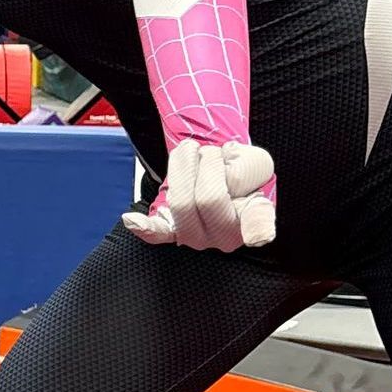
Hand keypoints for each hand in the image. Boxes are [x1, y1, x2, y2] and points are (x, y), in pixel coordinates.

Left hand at [121, 138, 275, 251]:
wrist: (211, 170)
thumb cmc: (235, 166)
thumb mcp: (255, 159)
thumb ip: (248, 168)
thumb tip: (227, 181)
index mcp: (256, 216)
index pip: (259, 224)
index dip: (259, 229)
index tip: (257, 238)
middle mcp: (228, 235)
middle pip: (210, 199)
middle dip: (207, 164)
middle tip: (211, 153)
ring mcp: (198, 236)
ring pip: (182, 202)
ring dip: (183, 169)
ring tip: (193, 158)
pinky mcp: (172, 230)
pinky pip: (158, 232)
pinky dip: (145, 227)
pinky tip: (132, 220)